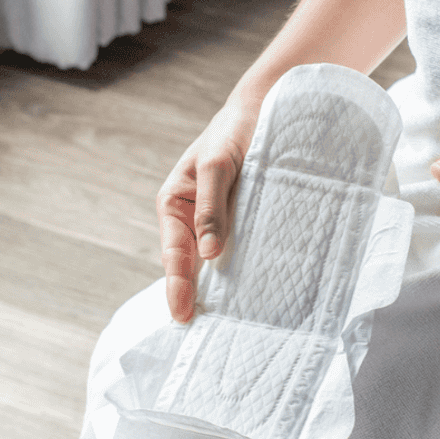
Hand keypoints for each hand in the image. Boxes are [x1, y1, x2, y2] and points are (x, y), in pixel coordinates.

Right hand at [157, 97, 261, 321]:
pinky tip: (257, 292)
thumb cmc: (234, 132)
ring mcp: (217, 221)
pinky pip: (240, 249)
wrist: (265, 108)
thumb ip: (211, 206)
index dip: (177, 286)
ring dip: (222, 287)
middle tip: (202, 331)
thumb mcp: (218, 165)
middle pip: (190, 265)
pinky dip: (244, 269)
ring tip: (229, 323)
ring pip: (216, 261)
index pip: (173, 254)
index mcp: (174, 203)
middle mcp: (192, 217)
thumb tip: (208, 254)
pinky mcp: (243, 220)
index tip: (182, 315)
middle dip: (194, 295)